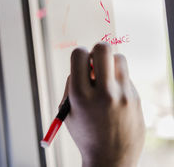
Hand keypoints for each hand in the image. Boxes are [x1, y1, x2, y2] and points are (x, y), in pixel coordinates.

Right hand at [61, 43, 144, 166]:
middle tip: (95, 62)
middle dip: (96, 50)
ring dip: (110, 63)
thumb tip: (85, 62)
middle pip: (103, 49)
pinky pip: (126, 77)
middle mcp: (104, 92)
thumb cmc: (85, 132)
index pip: (79, 54)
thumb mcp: (69, 110)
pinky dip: (118, 81)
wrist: (111, 159)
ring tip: (106, 79)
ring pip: (119, 59)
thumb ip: (73, 84)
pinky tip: (115, 98)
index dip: (78, 54)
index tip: (80, 62)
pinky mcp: (136, 99)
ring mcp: (123, 95)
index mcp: (80, 95)